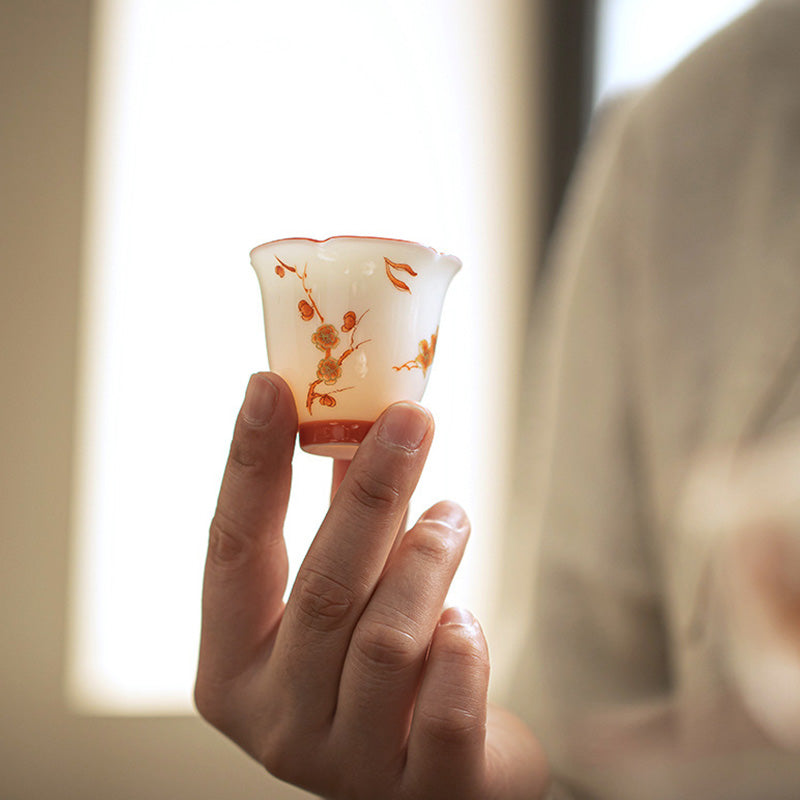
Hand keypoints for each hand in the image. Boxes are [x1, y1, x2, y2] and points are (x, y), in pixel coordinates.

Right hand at [195, 372, 548, 798]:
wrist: (431, 784)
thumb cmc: (377, 677)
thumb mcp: (341, 605)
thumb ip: (342, 535)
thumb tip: (355, 429)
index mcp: (233, 667)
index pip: (232, 550)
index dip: (250, 464)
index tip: (270, 387)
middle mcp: (275, 721)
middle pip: (321, 589)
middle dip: (371, 491)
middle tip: (409, 420)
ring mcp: (344, 765)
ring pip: (385, 640)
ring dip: (428, 560)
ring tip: (452, 515)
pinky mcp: (422, 793)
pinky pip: (445, 708)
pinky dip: (461, 651)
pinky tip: (464, 624)